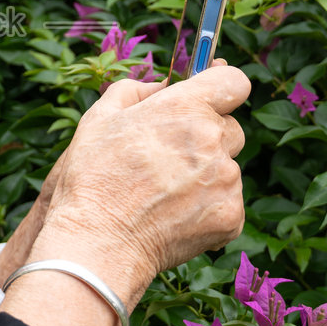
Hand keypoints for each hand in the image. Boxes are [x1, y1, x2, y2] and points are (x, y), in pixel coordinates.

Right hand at [23, 64, 249, 306]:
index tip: (210, 97)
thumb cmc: (92, 178)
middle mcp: (213, 140)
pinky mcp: (232, 217)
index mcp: (185, 108)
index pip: (234, 82)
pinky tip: (175, 216)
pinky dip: (208, 209)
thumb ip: (136, 90)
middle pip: (230, 129)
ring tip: (165, 193)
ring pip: (228, 169)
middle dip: (208, 138)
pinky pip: (228, 203)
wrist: (98, 243)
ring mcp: (226, 181)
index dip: (222, 88)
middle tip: (170, 159)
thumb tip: (162, 86)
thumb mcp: (100, 118)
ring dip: (207, 176)